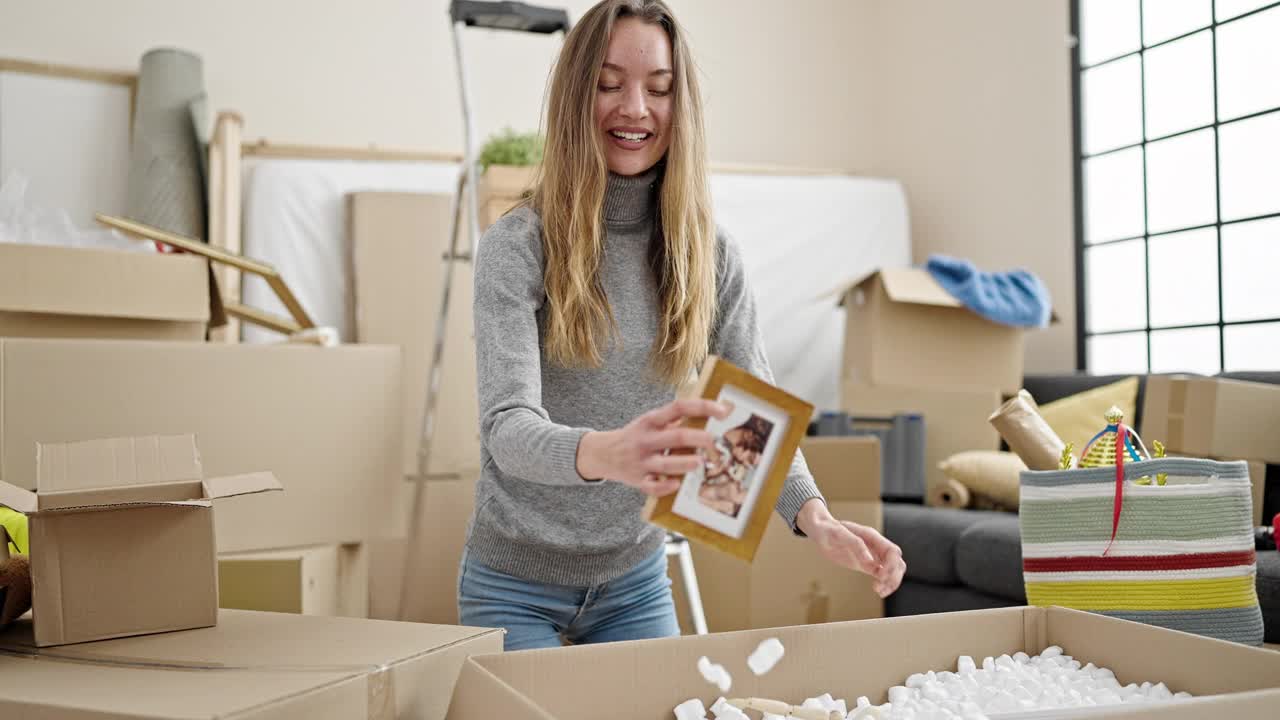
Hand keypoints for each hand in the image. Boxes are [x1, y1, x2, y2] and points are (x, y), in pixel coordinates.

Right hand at [576, 398, 730, 495]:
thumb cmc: (635, 437)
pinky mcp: (638, 480)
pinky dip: (665, 486)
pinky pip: (653, 486)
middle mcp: (646, 439)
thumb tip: (707, 415)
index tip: (723, 410)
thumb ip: (674, 420)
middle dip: (699, 438)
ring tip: (701, 463)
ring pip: (666, 463)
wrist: (601, 453)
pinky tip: (676, 484)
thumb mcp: (650, 422)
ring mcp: (642, 460)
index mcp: (651, 420)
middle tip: (715, 441)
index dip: (703, 407)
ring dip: (685, 463)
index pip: (679, 407)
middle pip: (676, 437)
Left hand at [797, 499, 905, 597]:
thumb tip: (870, 561)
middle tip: (880, 588)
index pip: (893, 551)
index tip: (881, 576)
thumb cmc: (829, 529)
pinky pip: (882, 575)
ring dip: (890, 582)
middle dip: (893, 576)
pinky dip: (884, 583)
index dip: (891, 565)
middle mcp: (876, 546)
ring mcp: (872, 556)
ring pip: (893, 570)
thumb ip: (855, 545)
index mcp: (872, 537)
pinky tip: (878, 591)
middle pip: (897, 562)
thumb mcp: (839, 534)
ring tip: (880, 592)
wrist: (821, 531)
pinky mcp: (867, 565)